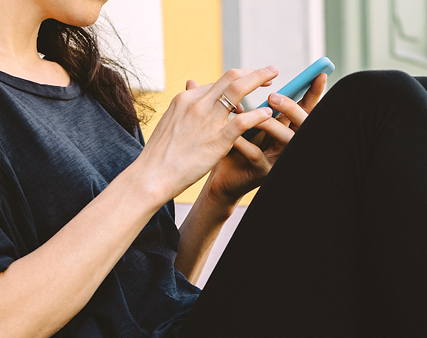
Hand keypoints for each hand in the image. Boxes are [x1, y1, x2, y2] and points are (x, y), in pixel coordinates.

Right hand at [130, 66, 280, 206]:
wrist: (152, 176)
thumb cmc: (161, 155)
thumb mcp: (171, 124)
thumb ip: (186, 108)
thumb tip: (193, 92)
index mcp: (185, 99)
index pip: (217, 83)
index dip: (237, 82)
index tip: (250, 84)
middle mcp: (196, 103)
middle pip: (230, 77)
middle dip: (253, 72)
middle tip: (271, 71)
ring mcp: (207, 120)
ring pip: (238, 90)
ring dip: (259, 80)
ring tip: (274, 79)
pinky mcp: (216, 140)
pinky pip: (243, 121)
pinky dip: (258, 114)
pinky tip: (269, 114)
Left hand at [202, 72, 327, 206]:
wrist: (221, 176)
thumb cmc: (235, 145)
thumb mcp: (247, 121)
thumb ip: (251, 103)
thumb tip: (243, 74)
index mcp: (287, 128)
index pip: (306, 108)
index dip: (314, 93)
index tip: (319, 74)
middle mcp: (288, 143)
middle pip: (303, 124)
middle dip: (291, 108)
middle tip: (272, 96)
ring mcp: (278, 159)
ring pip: (285, 139)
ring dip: (269, 125)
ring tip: (250, 114)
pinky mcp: (263, 172)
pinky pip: (257, 156)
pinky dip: (245, 144)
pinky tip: (233, 136)